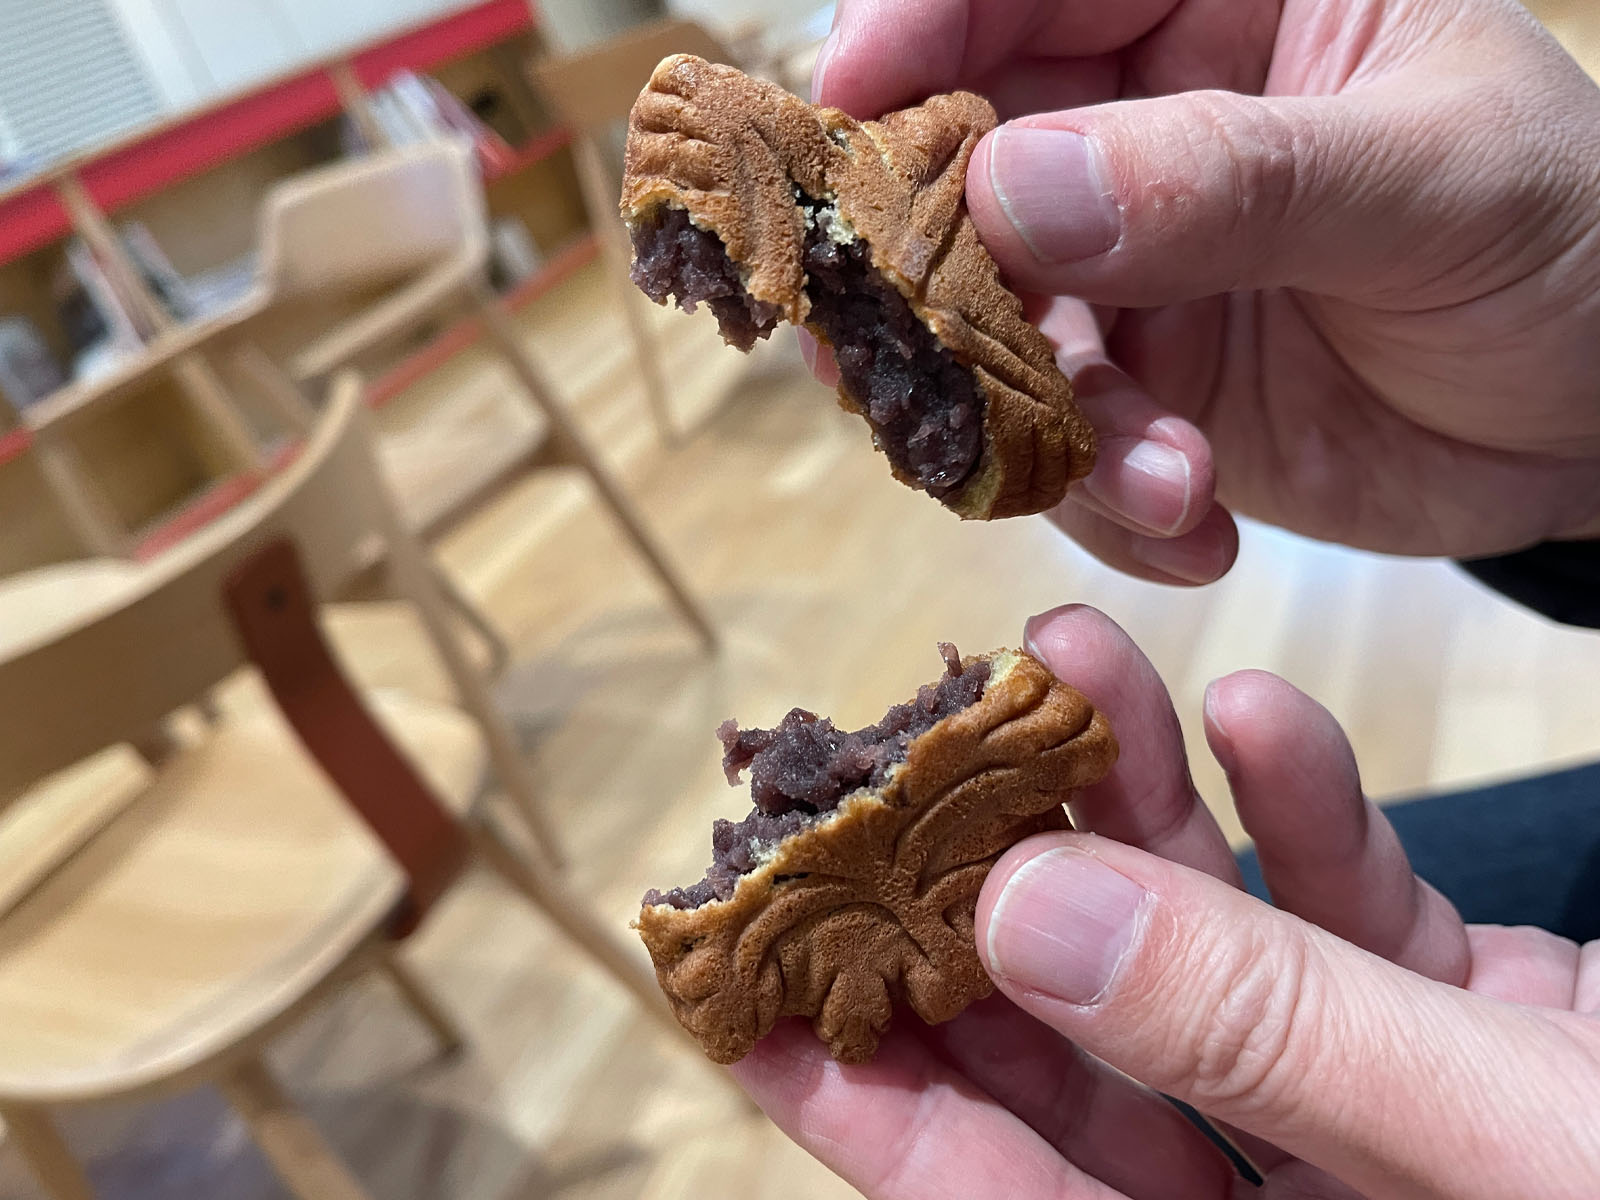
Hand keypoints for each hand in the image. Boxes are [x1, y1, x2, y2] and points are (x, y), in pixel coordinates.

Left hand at [731, 606, 1599, 1198]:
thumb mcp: (1507, 1149)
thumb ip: (1264, 1034)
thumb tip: (1026, 915)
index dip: (860, 1097)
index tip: (732, 985)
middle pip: (1083, 1045)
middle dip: (995, 887)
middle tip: (907, 747)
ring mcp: (1385, 1118)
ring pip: (1210, 954)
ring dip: (1143, 807)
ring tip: (1077, 661)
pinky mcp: (1481, 1038)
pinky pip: (1359, 930)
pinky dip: (1311, 820)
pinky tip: (1262, 711)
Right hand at [809, 0, 1599, 582]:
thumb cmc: (1573, 248)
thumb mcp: (1433, 187)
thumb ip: (1233, 179)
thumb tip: (1013, 190)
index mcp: (1218, 7)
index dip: (917, 29)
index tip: (844, 110)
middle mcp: (1141, 131)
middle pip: (957, 166)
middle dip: (931, 272)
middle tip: (913, 358)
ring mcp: (1124, 269)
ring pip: (986, 328)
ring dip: (1041, 421)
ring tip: (1166, 479)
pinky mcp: (1134, 390)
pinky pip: (1051, 442)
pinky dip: (1100, 500)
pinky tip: (1198, 523)